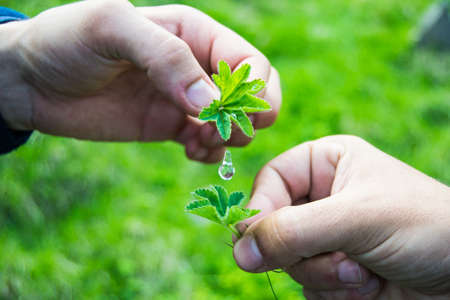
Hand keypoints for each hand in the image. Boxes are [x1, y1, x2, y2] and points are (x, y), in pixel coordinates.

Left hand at [0, 0, 280, 162]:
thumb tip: (210, 103)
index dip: (255, 89)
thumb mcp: (113, 30)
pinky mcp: (169, 126)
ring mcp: (184, 100)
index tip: (234, 112)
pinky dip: (211, 154)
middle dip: (246, 118)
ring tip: (197, 142)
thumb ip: (166, 58)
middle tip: (219, 132)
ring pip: (233, 123)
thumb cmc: (68, 41)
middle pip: (250, 95)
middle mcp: (195, 66)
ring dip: (228, 139)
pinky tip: (191, 152)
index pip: (249, 61)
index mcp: (193, 33)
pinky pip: (208, 144)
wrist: (32, 81)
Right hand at [233, 135, 449, 298]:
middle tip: (339, 258)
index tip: (256, 240)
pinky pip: (306, 285)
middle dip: (303, 250)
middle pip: (274, 225)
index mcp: (325, 163)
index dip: (260, 209)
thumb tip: (239, 250)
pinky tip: (367, 285)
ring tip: (362, 271)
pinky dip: (333, 291)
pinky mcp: (333, 270)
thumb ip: (294, 231)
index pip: (271, 181)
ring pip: (287, 260)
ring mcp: (325, 236)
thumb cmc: (424, 226)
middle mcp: (321, 198)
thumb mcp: (358, 218)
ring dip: (323, 274)